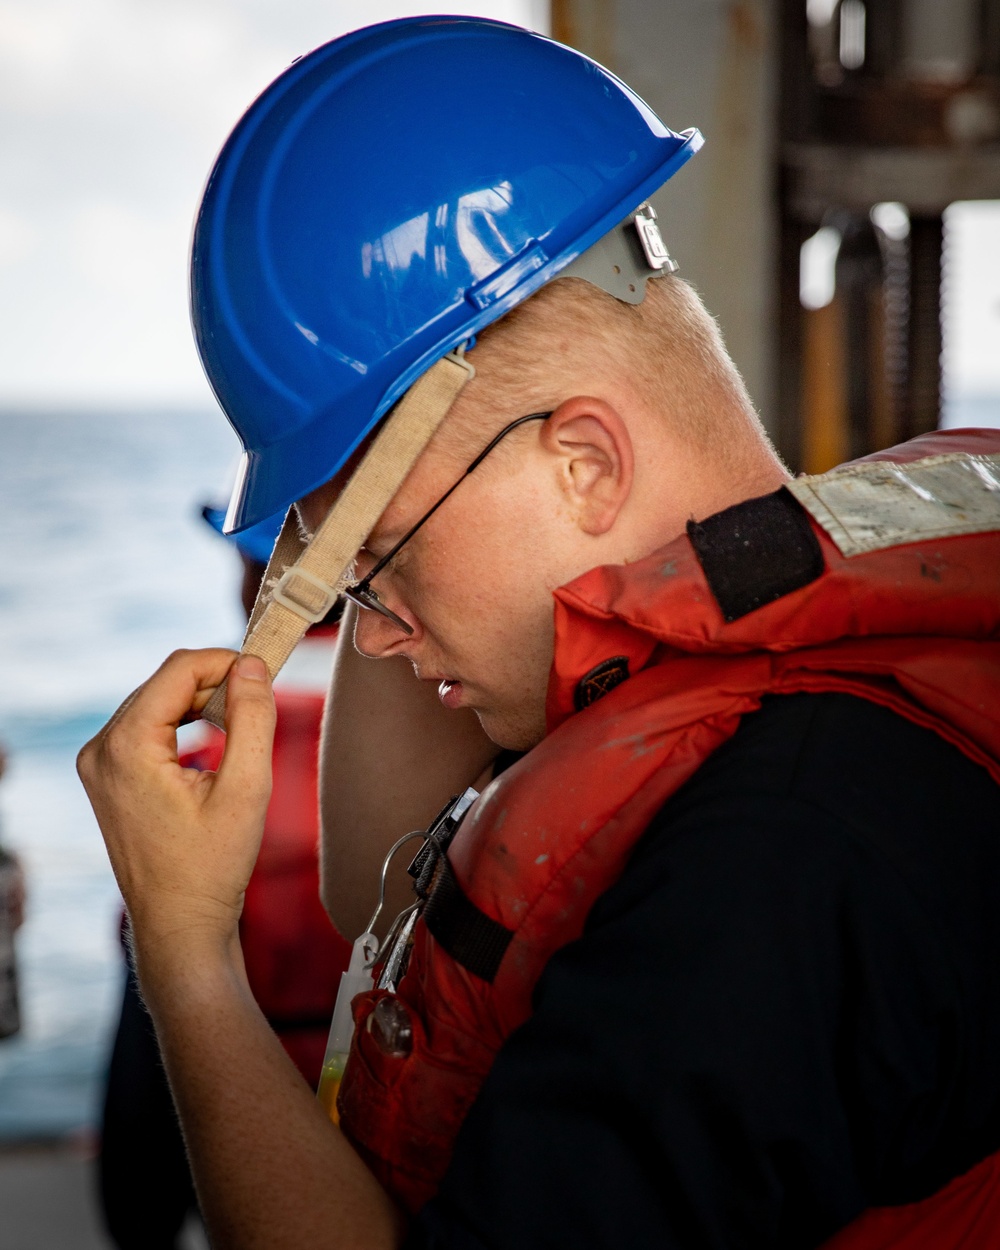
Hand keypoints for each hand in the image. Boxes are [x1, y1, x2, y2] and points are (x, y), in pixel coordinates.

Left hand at [77, 649, 275, 962]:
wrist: (180, 923)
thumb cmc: (211, 866)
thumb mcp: (246, 788)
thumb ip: (252, 718)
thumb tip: (252, 665)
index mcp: (125, 747)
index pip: (178, 670)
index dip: (226, 661)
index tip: (266, 672)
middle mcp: (101, 749)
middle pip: (166, 682)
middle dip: (216, 682)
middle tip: (263, 700)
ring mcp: (99, 763)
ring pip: (158, 701)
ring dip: (202, 702)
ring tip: (243, 726)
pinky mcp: (108, 776)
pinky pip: (149, 726)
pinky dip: (185, 722)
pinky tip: (217, 742)